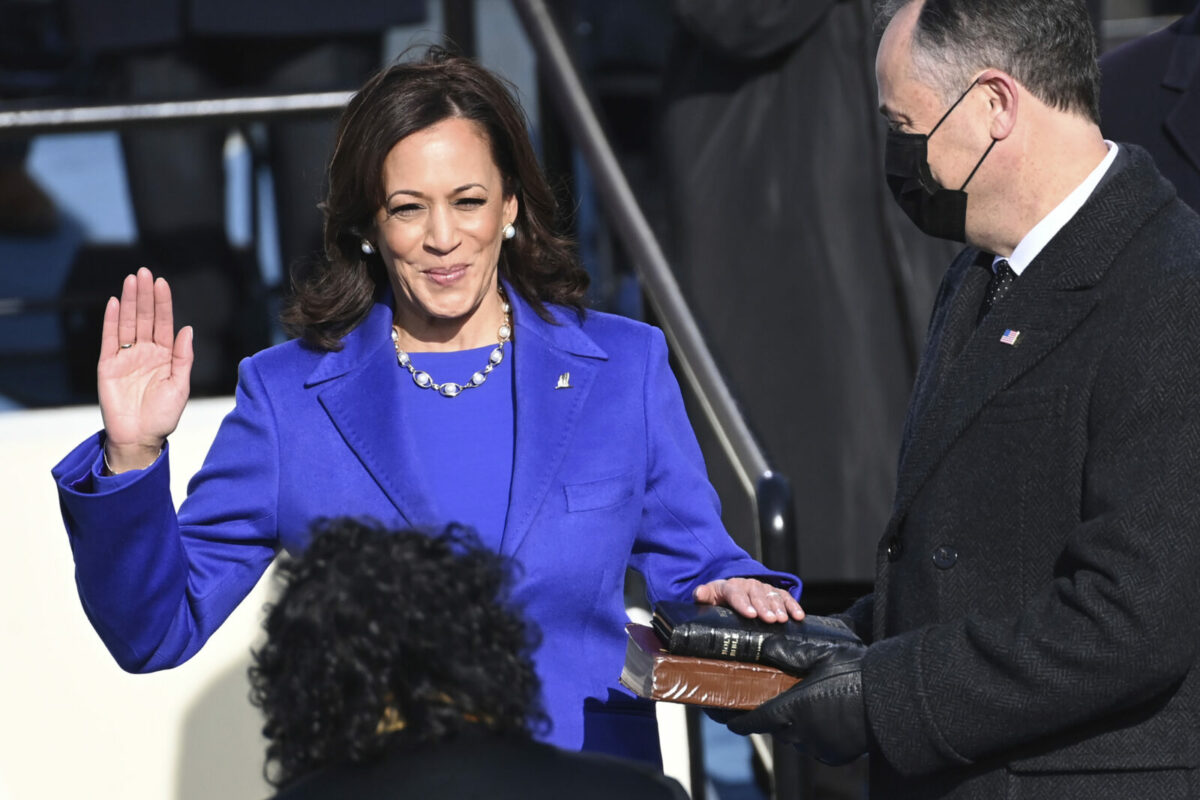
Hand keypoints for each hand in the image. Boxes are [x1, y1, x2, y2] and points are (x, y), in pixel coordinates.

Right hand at [98, 268, 193, 471]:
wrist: (140, 438)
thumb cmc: (163, 416)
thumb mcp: (180, 386)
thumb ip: (183, 357)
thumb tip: (187, 329)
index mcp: (165, 356)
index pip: (163, 323)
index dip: (162, 303)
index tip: (162, 282)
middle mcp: (145, 352)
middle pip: (144, 317)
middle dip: (144, 295)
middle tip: (144, 272)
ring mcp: (125, 357)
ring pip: (127, 323)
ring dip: (128, 301)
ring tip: (131, 280)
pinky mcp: (108, 366)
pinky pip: (109, 339)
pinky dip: (110, 321)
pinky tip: (113, 303)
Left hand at [693, 577, 804, 622]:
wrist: (732, 590)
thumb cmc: (720, 598)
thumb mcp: (709, 596)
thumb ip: (703, 595)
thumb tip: (698, 594)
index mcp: (731, 586)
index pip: (736, 593)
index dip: (743, 604)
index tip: (750, 614)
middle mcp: (749, 585)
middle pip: (757, 595)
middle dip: (764, 607)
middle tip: (770, 620)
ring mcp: (763, 588)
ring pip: (772, 596)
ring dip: (779, 607)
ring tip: (782, 619)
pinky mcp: (775, 593)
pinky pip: (785, 597)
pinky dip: (793, 606)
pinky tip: (798, 616)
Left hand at [726, 636, 867, 764]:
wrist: (889, 698)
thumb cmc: (854, 673)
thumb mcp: (820, 655)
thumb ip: (789, 652)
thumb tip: (765, 646)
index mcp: (792, 709)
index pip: (753, 721)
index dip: (737, 721)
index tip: (727, 719)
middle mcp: (801, 733)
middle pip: (775, 728)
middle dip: (771, 717)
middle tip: (771, 700)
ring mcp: (818, 746)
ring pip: (795, 739)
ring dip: (793, 726)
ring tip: (800, 706)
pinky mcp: (834, 755)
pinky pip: (815, 747)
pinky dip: (813, 735)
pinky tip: (821, 718)